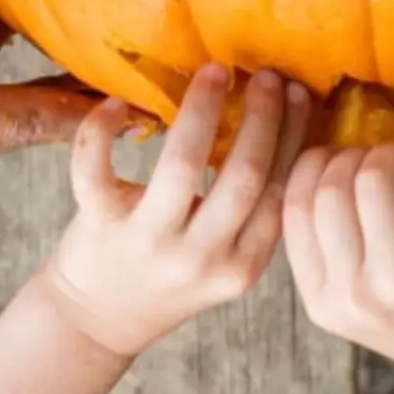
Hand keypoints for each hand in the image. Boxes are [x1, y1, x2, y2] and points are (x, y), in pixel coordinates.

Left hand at [39, 65, 310, 356]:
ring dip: (202, 110)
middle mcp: (201, 258)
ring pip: (182, 165)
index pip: (280, 192)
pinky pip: (95, 170)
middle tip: (265, 75)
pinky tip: (119, 104)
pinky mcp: (99, 228)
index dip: (293, 136)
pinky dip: (102, 131)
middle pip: (245, 175)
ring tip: (214, 72)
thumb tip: (278, 122)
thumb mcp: (224, 260)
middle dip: (261, 116)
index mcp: (242, 265)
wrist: (97, 321)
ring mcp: (149, 243)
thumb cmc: (167, 276)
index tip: (298, 92)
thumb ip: (248, 212)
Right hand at [283, 137, 393, 393]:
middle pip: (328, 189)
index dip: (312, 166)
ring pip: (371, 179)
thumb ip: (340, 247)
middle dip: (354, 155)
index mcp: (323, 301)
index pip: (292, 209)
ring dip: (392, 151)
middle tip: (382, 154)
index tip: (336, 154)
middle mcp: (353, 294)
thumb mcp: (362, 299)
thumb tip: (333, 157)